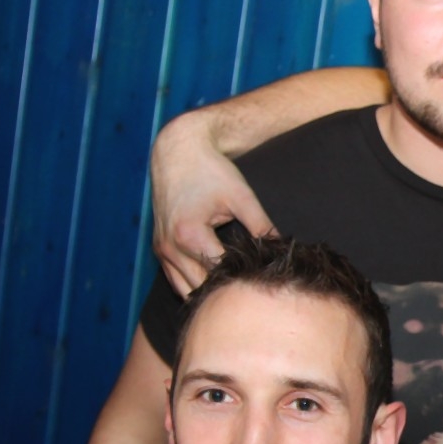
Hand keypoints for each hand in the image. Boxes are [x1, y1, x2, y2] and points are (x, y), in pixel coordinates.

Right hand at [150, 108, 273, 295]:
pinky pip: (176, 280)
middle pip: (203, 287)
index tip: (264, 280)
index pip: (221, 272)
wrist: (178, 151)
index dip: (244, 278)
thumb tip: (283, 250)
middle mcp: (171, 247)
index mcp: (191, 235)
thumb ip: (262, 226)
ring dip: (210, 292)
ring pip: (186, 290)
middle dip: (227, 290)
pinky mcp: (159, 250)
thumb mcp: (241, 197)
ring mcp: (162, 251)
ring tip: (237, 291)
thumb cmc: (211, 170)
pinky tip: (217, 286)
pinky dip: (194, 286)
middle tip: (254, 292)